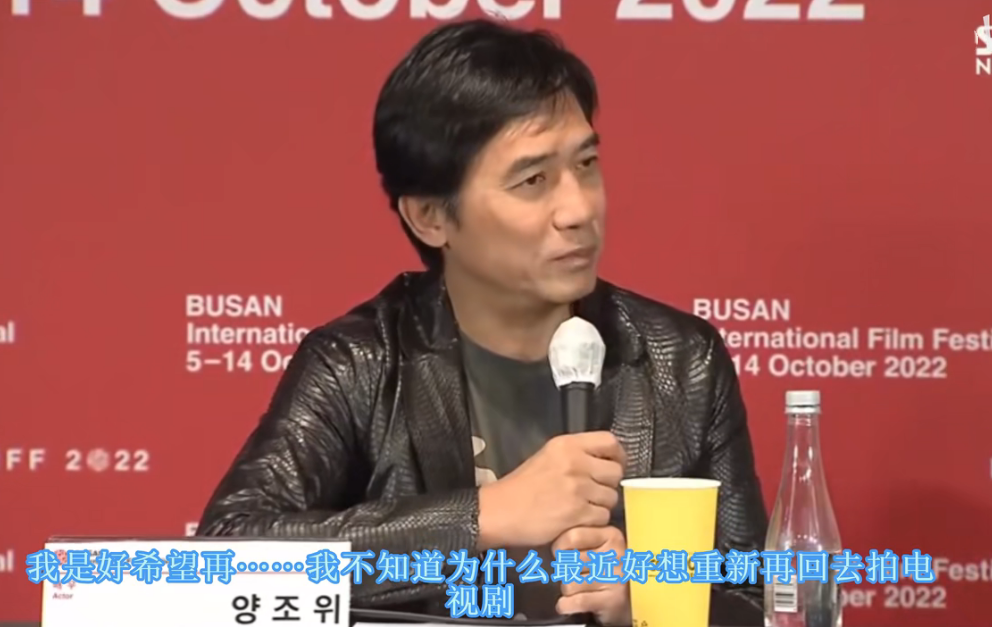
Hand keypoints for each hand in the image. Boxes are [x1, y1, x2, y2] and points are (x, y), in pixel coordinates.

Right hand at [477, 431, 624, 547]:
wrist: (500, 511)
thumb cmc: (521, 487)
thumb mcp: (547, 456)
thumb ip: (576, 454)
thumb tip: (605, 458)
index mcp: (567, 445)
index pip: (610, 442)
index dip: (618, 455)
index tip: (615, 465)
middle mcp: (574, 463)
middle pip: (616, 472)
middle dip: (608, 484)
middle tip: (594, 492)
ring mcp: (577, 488)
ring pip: (611, 497)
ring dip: (601, 505)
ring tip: (581, 507)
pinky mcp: (577, 512)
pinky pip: (602, 517)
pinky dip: (593, 522)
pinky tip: (576, 519)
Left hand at [553, 525, 630, 626]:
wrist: (630, 599)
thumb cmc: (606, 567)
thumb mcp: (598, 544)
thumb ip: (579, 533)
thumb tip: (551, 533)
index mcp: (611, 535)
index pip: (573, 536)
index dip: (560, 546)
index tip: (561, 552)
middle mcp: (616, 554)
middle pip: (569, 561)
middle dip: (564, 570)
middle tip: (572, 573)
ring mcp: (616, 578)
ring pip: (570, 583)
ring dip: (567, 588)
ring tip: (577, 587)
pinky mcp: (613, 600)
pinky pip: (576, 601)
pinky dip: (566, 604)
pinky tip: (567, 603)